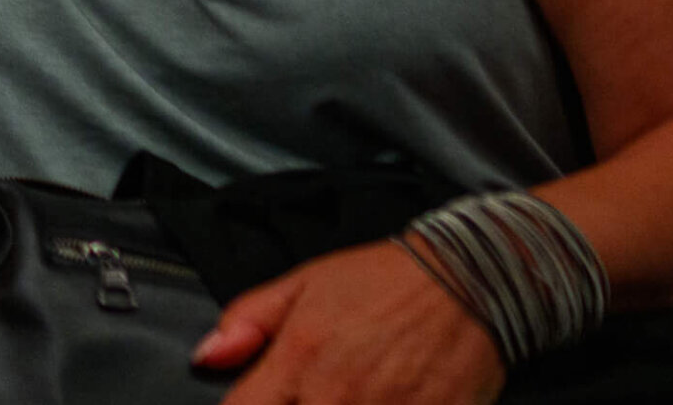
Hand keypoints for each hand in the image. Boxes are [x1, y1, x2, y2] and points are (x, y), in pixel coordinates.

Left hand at [197, 239, 504, 404]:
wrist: (467, 279)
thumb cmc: (380, 282)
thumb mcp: (301, 285)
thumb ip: (247, 322)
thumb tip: (205, 356)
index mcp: (298, 360)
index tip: (255, 404)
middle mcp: (338, 397)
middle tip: (306, 395)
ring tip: (345, 396)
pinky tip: (379, 402)